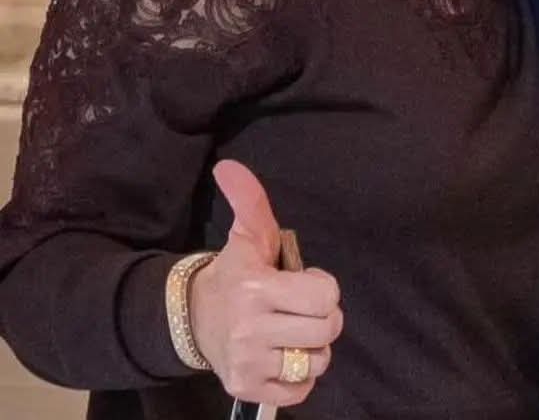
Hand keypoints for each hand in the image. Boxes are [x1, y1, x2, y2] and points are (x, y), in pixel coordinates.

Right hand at [188, 160, 342, 404]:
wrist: (193, 319)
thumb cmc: (235, 273)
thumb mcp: (248, 235)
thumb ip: (249, 200)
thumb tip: (228, 166)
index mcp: (257, 287)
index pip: (325, 295)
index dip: (323, 287)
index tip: (304, 282)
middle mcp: (251, 329)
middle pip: (327, 330)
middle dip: (323, 317)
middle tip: (303, 308)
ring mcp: (248, 362)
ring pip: (317, 361)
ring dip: (313, 348)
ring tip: (293, 332)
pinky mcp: (247, 389)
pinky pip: (301, 390)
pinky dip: (300, 376)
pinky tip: (284, 356)